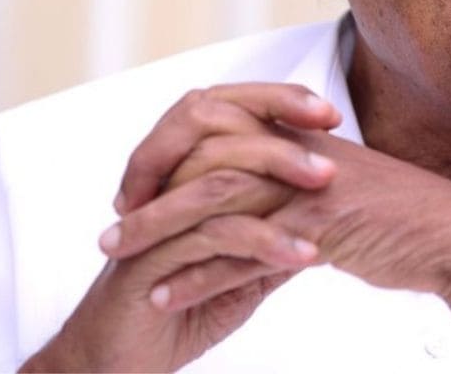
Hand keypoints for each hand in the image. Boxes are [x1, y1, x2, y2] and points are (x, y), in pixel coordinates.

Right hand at [20, 84, 340, 371]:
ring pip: (218, 180)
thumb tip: (327, 208)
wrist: (119, 361)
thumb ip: (274, 231)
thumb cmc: (180, 308)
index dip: (279, 102)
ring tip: (326, 191)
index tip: (330, 117)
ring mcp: (155, 219)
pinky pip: (212, 237)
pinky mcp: (149, 259)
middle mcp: (166, 185)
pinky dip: (264, 241)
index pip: (230, 113)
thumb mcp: (243, 265)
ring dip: (278, 180)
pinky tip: (305, 255)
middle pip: (217, 127)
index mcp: (185, 173)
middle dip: (280, 138)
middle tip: (331, 158)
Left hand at [109, 123, 450, 370]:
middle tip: (112, 223)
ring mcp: (308, 185)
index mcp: (298, 138)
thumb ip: (294, 184)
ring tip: (116, 258)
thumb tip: (256, 201)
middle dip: (148, 188)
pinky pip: (244, 247)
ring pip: (213, 198)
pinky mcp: (320, 224)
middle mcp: (297, 152)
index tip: (137, 190)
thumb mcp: (339, 188)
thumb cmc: (399, 218)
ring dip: (157, 230)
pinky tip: (167, 296)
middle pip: (202, 155)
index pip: (215, 127)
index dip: (169, 154)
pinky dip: (199, 275)